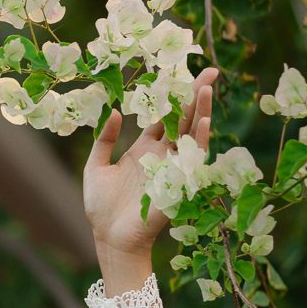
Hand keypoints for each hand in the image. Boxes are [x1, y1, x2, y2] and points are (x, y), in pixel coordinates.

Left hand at [83, 65, 218, 255]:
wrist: (110, 237)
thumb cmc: (102, 207)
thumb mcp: (96, 166)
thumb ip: (104, 139)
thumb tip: (114, 110)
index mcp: (144, 149)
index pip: (165, 117)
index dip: (173, 97)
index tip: (181, 74)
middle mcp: (162, 155)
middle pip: (184, 119)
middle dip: (196, 95)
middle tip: (211, 70)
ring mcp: (172, 167)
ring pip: (191, 134)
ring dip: (201, 111)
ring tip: (207, 87)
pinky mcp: (177, 182)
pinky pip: (192, 159)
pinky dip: (199, 140)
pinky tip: (204, 120)